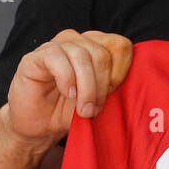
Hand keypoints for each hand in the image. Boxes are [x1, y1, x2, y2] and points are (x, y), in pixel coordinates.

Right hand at [2, 29, 132, 144]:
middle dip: (102, 87)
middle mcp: (78, 41)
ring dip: (86, 88)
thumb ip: (114, 88)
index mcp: (97, 47)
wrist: (40, 126)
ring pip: (82, 56)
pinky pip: (57, 56)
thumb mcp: (99, 100)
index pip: (121, 46)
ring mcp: (57, 46)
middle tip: (94, 109)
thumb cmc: (70, 111)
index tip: (112, 95)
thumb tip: (132, 84)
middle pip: (102, 54)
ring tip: (83, 109)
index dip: (120, 72)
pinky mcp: (36, 56)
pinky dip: (67, 79)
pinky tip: (67, 93)